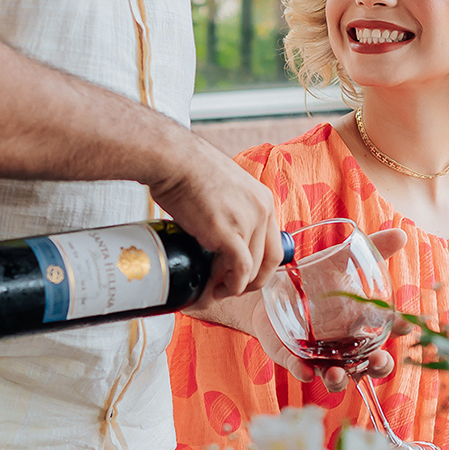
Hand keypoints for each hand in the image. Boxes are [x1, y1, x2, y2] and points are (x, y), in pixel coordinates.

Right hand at [149, 135, 282, 299]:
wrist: (175, 161)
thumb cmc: (188, 171)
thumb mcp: (223, 188)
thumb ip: (231, 209)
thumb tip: (220, 234)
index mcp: (263, 198)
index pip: (273, 241)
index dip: (262, 264)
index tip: (246, 273)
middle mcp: (262, 210)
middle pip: (270, 259)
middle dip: (254, 280)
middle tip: (234, 287)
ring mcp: (248, 222)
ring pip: (254, 268)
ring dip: (238, 284)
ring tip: (219, 288)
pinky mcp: (230, 234)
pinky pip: (240, 269)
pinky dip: (232, 284)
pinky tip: (218, 287)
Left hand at [251, 227, 408, 391]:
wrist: (272, 286)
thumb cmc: (316, 277)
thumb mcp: (342, 260)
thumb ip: (372, 249)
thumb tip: (401, 233)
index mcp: (361, 325)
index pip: (386, 334)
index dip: (398, 334)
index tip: (405, 327)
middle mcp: (344, 345)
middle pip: (369, 366)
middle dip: (377, 368)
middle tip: (378, 360)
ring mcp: (319, 354)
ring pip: (336, 376)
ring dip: (338, 379)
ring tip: (337, 373)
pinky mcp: (293, 356)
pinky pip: (300, 369)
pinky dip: (303, 372)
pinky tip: (305, 371)